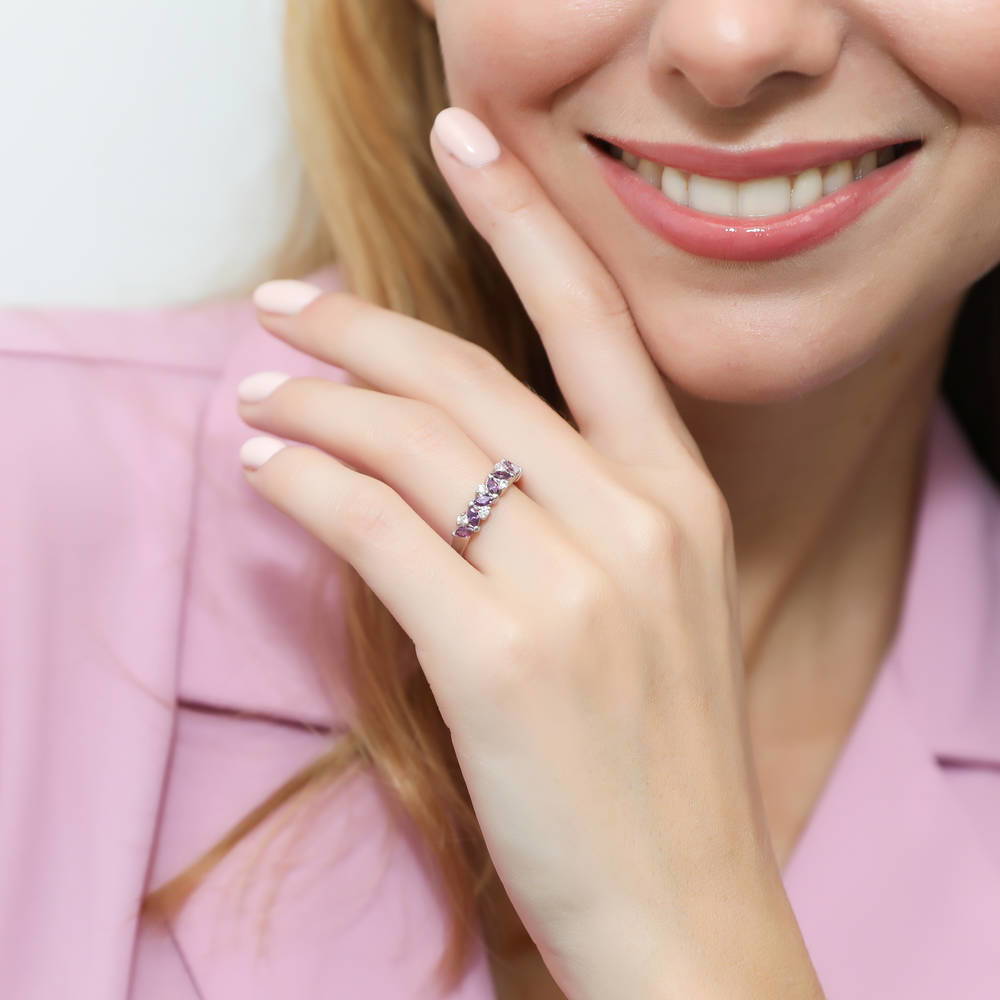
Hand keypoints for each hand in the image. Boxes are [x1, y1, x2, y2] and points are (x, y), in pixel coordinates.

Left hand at [236, 107, 824, 998]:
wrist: (688, 904)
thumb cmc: (660, 756)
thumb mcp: (653, 606)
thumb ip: (574, 514)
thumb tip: (448, 444)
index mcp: (682, 498)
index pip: (595, 320)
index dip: (524, 216)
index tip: (465, 139)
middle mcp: (637, 521)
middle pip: (468, 378)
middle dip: (360, 329)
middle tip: (286, 309)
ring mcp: (575, 588)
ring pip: (412, 447)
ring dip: (317, 409)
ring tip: (257, 396)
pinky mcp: (502, 660)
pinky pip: (378, 533)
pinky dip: (308, 489)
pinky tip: (266, 472)